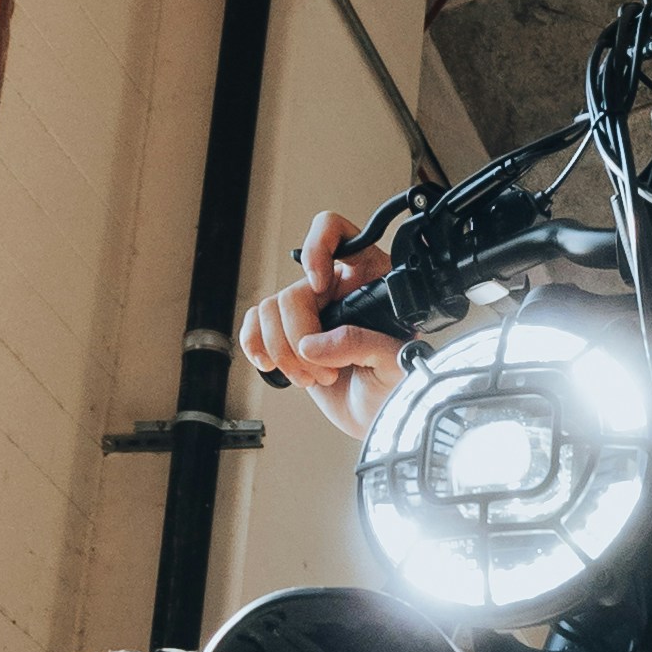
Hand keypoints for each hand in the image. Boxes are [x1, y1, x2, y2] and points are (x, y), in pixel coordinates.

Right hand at [241, 207, 408, 437]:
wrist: (380, 419)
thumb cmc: (397, 388)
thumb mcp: (395, 362)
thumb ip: (361, 343)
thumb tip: (312, 345)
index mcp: (370, 279)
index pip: (337, 233)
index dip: (319, 247)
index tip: (320, 284)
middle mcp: (336, 288)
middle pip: (295, 290)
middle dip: (301, 336)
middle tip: (325, 369)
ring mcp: (310, 312)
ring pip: (271, 309)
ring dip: (283, 351)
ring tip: (311, 377)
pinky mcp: (287, 335)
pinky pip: (255, 323)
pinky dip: (255, 345)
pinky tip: (271, 364)